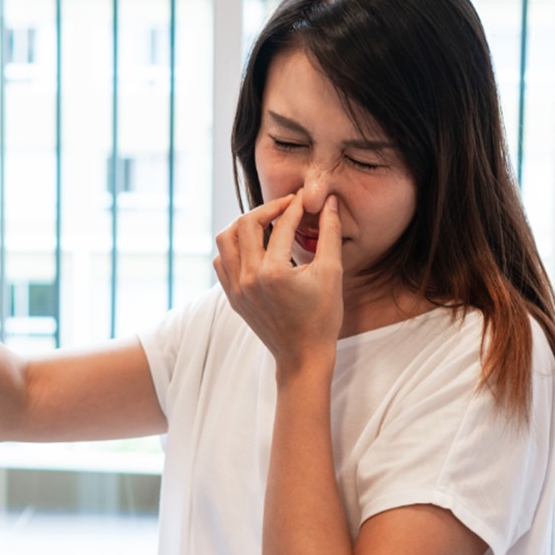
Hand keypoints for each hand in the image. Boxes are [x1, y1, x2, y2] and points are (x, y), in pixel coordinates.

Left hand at [213, 193, 343, 367]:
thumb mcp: (332, 273)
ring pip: (226, 240)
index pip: (281, 225)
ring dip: (244, 225)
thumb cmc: (322, 317)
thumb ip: (330, 233)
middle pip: (246, 224)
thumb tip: (327, 202)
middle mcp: (248, 278)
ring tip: (266, 223)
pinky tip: (253, 247)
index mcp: (273, 272)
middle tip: (285, 206)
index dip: (294, 206)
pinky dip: (234, 247)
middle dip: (267, 209)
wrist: (303, 356)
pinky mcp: (232, 296)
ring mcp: (236, 288)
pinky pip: (222, 261)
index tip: (303, 198)